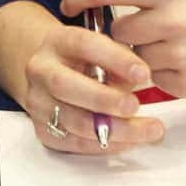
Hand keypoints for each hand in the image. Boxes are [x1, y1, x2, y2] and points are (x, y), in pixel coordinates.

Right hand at [14, 15, 160, 155]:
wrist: (52, 76)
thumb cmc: (85, 61)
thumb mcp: (103, 50)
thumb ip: (119, 63)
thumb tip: (138, 81)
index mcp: (57, 41)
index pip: (83, 45)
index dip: (115, 59)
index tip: (143, 73)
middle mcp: (41, 70)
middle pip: (65, 85)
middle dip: (104, 99)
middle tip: (134, 106)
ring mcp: (38, 102)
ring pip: (74, 121)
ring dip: (115, 130)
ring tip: (147, 130)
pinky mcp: (43, 130)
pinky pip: (76, 143)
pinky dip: (107, 144)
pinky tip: (130, 140)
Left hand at [61, 0, 185, 107]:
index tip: (67, 4)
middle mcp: (176, 20)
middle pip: (116, 32)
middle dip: (123, 31)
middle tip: (146, 27)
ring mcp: (183, 56)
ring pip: (134, 60)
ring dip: (143, 55)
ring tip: (173, 44)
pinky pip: (155, 82)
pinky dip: (162, 74)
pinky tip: (185, 61)